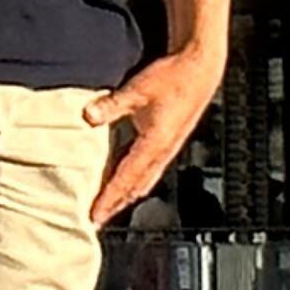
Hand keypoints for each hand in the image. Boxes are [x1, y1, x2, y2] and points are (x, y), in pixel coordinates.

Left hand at [82, 49, 223, 226]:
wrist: (201, 69)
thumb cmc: (173, 78)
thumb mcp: (137, 90)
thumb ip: (111, 105)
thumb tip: (88, 116)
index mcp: (155, 144)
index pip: (126, 179)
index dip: (109, 199)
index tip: (94, 215)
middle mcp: (163, 152)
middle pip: (136, 187)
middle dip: (116, 205)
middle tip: (97, 220)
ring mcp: (168, 148)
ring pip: (145, 181)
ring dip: (126, 196)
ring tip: (109, 208)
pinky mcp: (169, 142)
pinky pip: (150, 170)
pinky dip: (136, 182)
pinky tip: (126, 182)